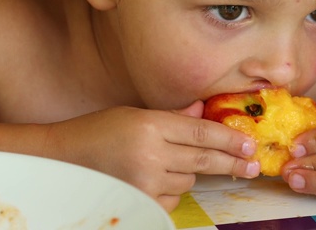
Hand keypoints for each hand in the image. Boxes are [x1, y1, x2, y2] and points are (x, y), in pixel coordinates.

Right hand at [44, 101, 259, 210]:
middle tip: (253, 165)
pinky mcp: (140, 203)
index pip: (201, 132)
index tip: (250, 144)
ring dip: (188, 174)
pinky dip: (171, 191)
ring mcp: (144, 183)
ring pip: (189, 182)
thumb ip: (172, 117)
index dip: (229, 139)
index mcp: (149, 125)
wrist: (61, 160)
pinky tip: (152, 179)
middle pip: (204, 160)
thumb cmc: (98, 133)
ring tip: (165, 162)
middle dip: (232, 162)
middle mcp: (150, 154)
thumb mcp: (134, 115)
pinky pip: (172, 199)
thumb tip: (204, 111)